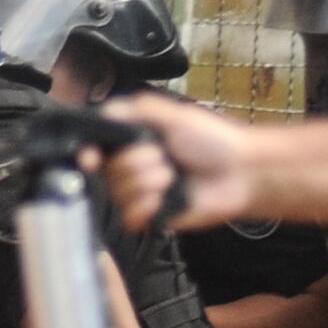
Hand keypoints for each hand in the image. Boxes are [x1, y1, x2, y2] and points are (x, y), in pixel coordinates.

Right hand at [102, 93, 251, 233]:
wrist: (240, 172)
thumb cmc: (213, 141)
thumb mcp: (174, 114)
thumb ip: (136, 109)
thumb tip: (103, 113)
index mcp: (134, 144)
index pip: (95, 150)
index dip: (87, 155)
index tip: (91, 158)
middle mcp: (133, 169)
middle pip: (108, 172)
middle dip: (137, 163)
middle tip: (164, 159)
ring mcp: (140, 195)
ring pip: (119, 194)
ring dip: (148, 183)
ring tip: (173, 178)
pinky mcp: (150, 218)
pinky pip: (130, 216)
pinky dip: (148, 205)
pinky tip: (166, 198)